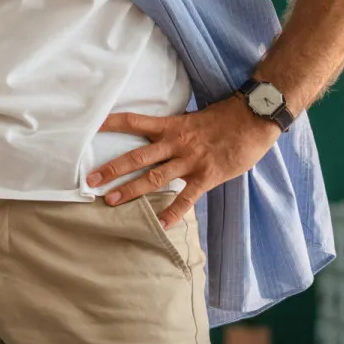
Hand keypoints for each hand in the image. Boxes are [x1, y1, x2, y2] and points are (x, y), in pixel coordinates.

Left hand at [86, 96, 280, 226]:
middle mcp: (176, 144)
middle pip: (137, 156)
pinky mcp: (207, 176)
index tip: (91, 127)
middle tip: (90, 180)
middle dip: (112, 168)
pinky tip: (161, 225)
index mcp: (171, 126)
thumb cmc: (225, 118)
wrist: (254, 120)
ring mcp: (190, 161)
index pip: (134, 121)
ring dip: (131, 190)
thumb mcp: (193, 118)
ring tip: (111, 201)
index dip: (112, 123)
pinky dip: (174, 212)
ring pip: (155, 178)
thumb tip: (157, 137)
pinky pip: (186, 198)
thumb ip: (174, 130)